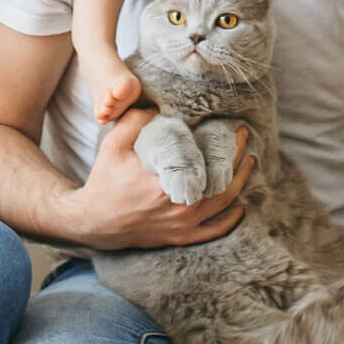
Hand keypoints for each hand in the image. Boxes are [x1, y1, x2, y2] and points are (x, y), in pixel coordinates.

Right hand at [71, 108, 252, 250]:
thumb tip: (157, 107)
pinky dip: (230, 219)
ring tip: (249, 161)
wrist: (94, 220)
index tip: (234, 129)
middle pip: (221, 182)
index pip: (207, 162)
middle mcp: (179, 207)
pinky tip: (241, 206)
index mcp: (166, 184)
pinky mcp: (180, 237)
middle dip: (237, 158)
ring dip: (239, 182)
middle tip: (244, 137)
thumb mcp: (113, 146)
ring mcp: (182, 225)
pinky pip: (213, 231)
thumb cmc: (105, 181)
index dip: (225, 145)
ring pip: (222, 205)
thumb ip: (135, 122)